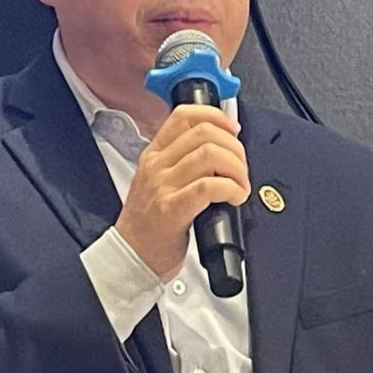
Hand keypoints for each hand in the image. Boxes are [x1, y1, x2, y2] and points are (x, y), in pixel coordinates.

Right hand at [115, 105, 250, 281]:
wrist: (131, 257)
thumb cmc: (149, 224)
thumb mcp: (157, 181)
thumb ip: (181, 161)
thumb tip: (221, 149)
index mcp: (154, 154)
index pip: (184, 115)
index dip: (216, 116)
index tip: (233, 129)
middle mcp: (157, 165)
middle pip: (204, 133)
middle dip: (234, 147)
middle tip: (241, 166)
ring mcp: (163, 186)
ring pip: (210, 155)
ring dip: (237, 168)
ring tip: (240, 185)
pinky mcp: (172, 209)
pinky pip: (209, 186)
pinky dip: (231, 188)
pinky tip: (235, 197)